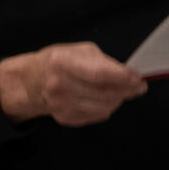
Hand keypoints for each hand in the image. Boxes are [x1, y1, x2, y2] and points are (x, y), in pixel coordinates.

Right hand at [0, 43, 146, 126]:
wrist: (30, 81)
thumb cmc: (58, 61)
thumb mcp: (79, 51)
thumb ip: (104, 62)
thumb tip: (129, 75)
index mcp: (62, 63)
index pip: (99, 74)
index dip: (122, 78)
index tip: (138, 78)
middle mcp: (59, 86)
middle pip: (104, 94)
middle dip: (126, 91)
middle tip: (138, 86)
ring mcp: (60, 105)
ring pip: (103, 108)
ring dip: (118, 100)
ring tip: (121, 91)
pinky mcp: (64, 118)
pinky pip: (96, 116)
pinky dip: (106, 108)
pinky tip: (104, 99)